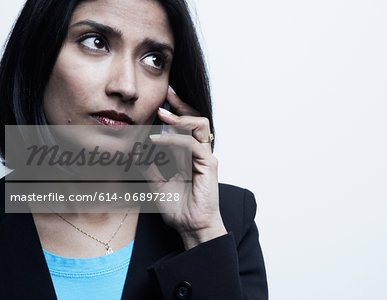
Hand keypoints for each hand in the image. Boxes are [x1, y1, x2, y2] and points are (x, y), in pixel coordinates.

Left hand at [142, 87, 226, 249]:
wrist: (191, 227)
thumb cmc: (178, 207)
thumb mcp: (155, 182)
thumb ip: (149, 165)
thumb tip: (135, 150)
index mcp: (189, 154)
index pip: (185, 125)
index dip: (175, 111)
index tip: (160, 100)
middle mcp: (200, 152)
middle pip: (197, 118)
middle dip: (182, 105)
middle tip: (166, 94)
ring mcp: (206, 157)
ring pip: (200, 125)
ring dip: (180, 118)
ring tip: (162, 114)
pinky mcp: (208, 165)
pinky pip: (191, 144)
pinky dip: (173, 139)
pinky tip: (156, 141)